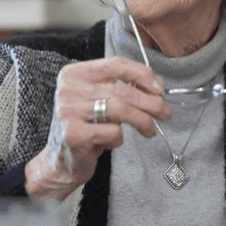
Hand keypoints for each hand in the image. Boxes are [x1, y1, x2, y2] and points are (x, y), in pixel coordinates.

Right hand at [24, 57, 171, 199]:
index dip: (142, 74)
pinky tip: (113, 141)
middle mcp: (68, 89)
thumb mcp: (101, 101)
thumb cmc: (85, 128)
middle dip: (150, 102)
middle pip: (122, 90)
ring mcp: (68, 111)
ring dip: (143, 121)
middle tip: (164, 113)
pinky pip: (112, 132)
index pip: (115, 64)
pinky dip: (119, 138)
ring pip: (121, 110)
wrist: (60, 161)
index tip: (159, 89)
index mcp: (74, 74)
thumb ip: (123, 87)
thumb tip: (157, 83)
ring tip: (150, 129)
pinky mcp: (73, 134)